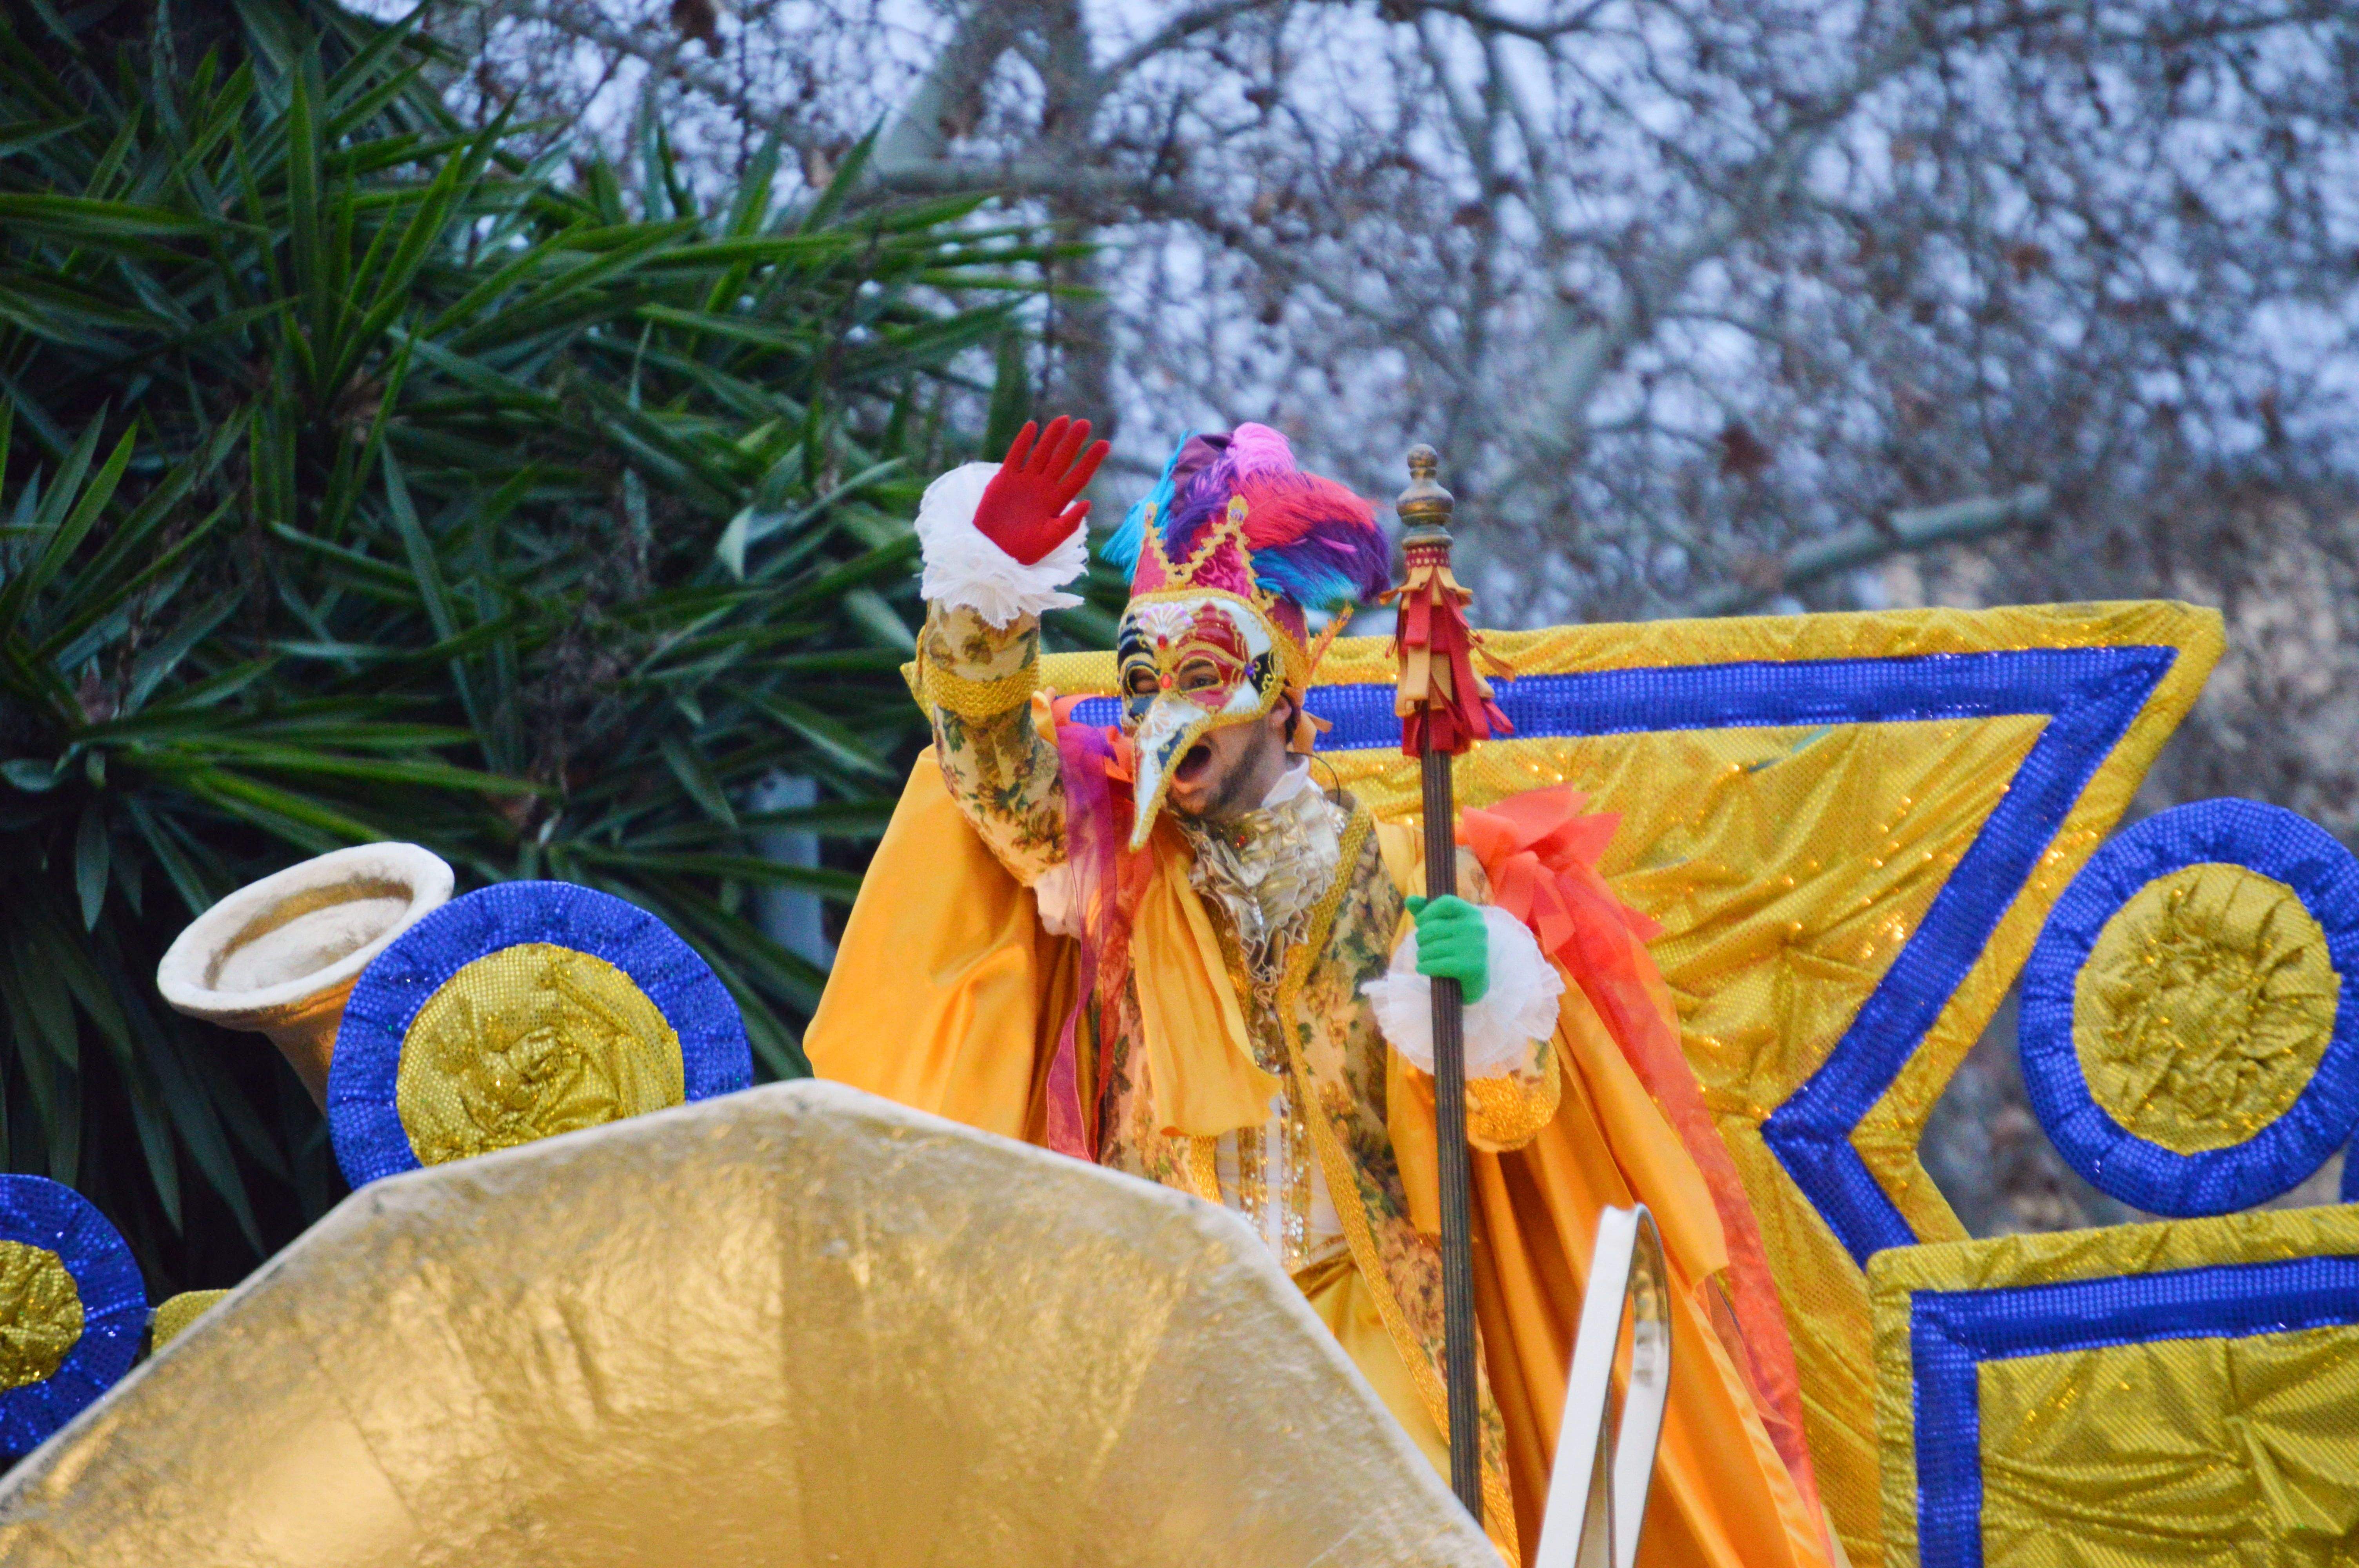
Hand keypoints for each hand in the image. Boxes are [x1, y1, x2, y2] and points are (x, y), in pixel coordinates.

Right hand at [973, 416, 1110, 565]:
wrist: (995, 552)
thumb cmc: (1024, 550)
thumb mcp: (1049, 539)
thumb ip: (1069, 523)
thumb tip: (1089, 503)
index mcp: (1057, 501)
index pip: (1078, 476)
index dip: (1091, 461)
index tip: (1105, 444)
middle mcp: (1043, 487)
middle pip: (1062, 460)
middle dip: (1073, 442)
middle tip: (1085, 423)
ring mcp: (1025, 481)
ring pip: (1041, 453)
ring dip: (1052, 437)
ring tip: (1064, 419)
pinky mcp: (1005, 480)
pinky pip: (1016, 456)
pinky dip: (1023, 442)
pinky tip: (1032, 426)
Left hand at [1404, 894, 1488, 1004]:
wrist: (1476, 981)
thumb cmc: (1457, 950)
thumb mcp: (1446, 928)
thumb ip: (1428, 913)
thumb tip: (1409, 900)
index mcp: (1473, 914)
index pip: (1445, 902)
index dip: (1427, 912)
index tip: (1421, 923)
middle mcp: (1476, 928)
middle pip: (1432, 928)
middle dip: (1421, 939)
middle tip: (1424, 947)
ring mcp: (1476, 948)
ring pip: (1430, 948)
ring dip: (1422, 956)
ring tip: (1426, 959)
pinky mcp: (1471, 968)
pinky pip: (1435, 965)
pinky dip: (1424, 968)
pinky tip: (1423, 969)